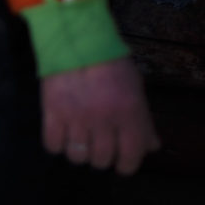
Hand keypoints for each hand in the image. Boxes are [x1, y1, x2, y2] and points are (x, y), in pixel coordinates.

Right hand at [40, 57, 160, 174]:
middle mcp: (103, 119)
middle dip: (101, 157)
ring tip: (79, 139)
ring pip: (77, 156)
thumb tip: (152, 147)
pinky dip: (57, 144)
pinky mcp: (52, 112)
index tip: (121, 164)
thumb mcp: (135, 89)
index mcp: (129, 113)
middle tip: (98, 145)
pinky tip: (62, 134)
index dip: (126, 166)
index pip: (131, 157)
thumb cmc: (111, 63)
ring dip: (79, 152)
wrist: (76, 38)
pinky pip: (53, 144)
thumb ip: (144, 121)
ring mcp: (76, 117)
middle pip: (101, 160)